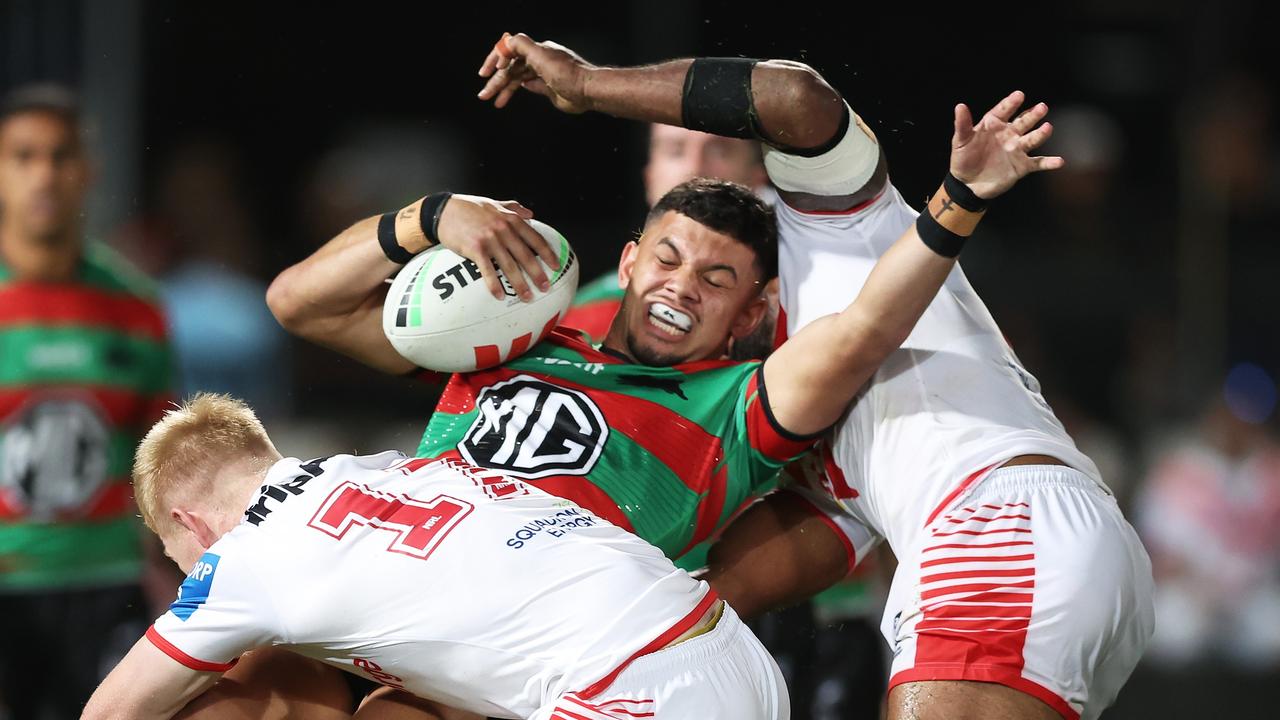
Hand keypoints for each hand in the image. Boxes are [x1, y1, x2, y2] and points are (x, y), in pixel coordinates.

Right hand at [435, 194, 558, 300]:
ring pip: (509, 266)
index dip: (547, 253)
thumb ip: (514, 207)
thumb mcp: (494, 203)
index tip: (556, 266)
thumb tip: (531, 214)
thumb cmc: (470, 207)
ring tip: (527, 297)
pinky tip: (499, 296)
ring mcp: (489, 239)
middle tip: (546, 288)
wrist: (443, 210)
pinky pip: (487, 270)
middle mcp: (503, 229)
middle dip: (537, 274)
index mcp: (510, 219)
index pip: (535, 238)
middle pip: (525, 255)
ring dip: (519, 284)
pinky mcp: (475, 249)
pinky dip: (493, 285)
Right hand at [477, 32, 593, 112]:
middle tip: (484, 94)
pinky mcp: (549, 88)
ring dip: (504, 89)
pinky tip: (508, 96)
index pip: (509, 51)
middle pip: (512, 69)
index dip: (496, 60)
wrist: (587, 91)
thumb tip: (505, 41)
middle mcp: (539, 60)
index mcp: (536, 50)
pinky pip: (529, 85)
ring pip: (518, 79)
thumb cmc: (567, 73)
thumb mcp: (540, 54)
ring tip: (494, 101)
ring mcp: (544, 74)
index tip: (486, 72)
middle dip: (496, 81)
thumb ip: (521, 45)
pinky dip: (517, 90)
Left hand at [950, 90, 1063, 198]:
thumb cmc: (963, 160)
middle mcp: (1008, 134)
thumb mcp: (961, 141)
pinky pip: (1038, 163)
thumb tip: (960, 106)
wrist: (967, 185)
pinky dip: (1048, 163)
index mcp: (993, 125)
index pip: (1003, 111)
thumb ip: (962, 124)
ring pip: (1032, 140)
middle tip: (1042, 107)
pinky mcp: (1022, 166)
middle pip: (1023, 122)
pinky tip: (1059, 161)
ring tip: (1047, 127)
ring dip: (1041, 134)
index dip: (1011, 103)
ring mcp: (1016, 150)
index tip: (1019, 95)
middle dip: (1032, 115)